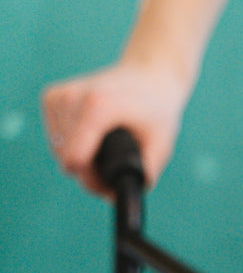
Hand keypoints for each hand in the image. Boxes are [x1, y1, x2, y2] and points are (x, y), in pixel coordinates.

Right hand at [41, 60, 190, 195]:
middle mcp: (72, 97)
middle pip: (65, 158)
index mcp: (97, 107)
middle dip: (88, 172)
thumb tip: (116, 198)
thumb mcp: (161, 146)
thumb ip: (143, 175)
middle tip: (114, 169)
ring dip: (80, 158)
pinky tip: (93, 136)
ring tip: (107, 150)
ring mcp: (58, 95)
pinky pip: (54, 136)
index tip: (110, 185)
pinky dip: (72, 143)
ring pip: (58, 149)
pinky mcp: (51, 95)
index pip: (75, 160)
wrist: (149, 75)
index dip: (93, 181)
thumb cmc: (157, 111)